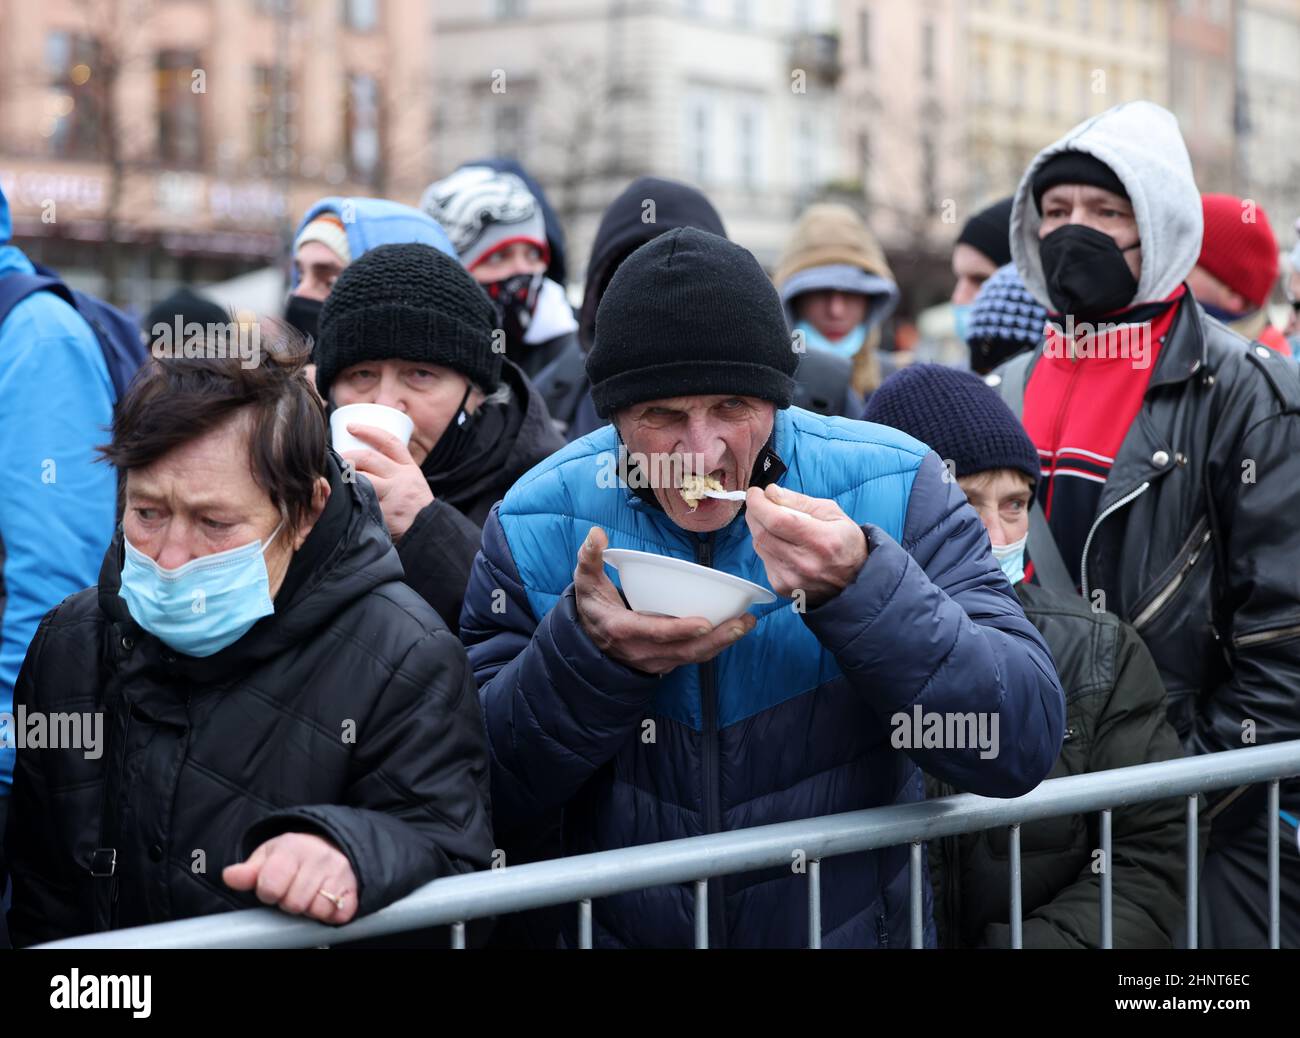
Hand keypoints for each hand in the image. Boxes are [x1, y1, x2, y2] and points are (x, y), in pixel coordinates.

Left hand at [223, 832, 358, 924]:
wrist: (332, 843)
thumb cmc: (294, 855)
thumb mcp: (268, 856)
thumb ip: (248, 870)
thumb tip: (229, 876)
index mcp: (292, 847)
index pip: (271, 885)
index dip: (268, 892)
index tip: (272, 887)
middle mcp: (318, 857)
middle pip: (294, 902)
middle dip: (289, 902)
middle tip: (293, 891)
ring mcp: (339, 871)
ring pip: (316, 909)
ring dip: (310, 908)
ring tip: (309, 895)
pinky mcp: (353, 886)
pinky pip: (339, 913)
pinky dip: (331, 914)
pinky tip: (326, 901)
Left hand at [342, 424, 433, 540]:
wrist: (429, 532)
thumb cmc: (415, 508)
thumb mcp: (412, 483)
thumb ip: (393, 472)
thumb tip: (362, 460)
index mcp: (408, 468)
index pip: (389, 442)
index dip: (369, 431)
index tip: (351, 427)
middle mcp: (401, 478)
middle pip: (369, 457)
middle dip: (347, 455)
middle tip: (334, 459)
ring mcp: (392, 495)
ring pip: (362, 478)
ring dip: (345, 475)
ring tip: (334, 477)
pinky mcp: (384, 512)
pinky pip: (361, 501)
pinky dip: (347, 498)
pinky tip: (336, 497)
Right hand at [573, 526, 755, 674]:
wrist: (589, 640)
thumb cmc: (592, 606)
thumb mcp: (585, 582)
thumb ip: (589, 557)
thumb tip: (596, 534)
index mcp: (622, 629)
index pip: (654, 632)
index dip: (679, 630)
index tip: (704, 623)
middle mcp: (641, 650)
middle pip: (684, 649)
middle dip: (716, 639)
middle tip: (742, 622)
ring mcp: (655, 660)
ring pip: (692, 656)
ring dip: (722, 642)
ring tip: (746, 623)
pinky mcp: (666, 661)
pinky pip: (693, 656)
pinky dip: (715, 645)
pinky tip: (735, 630)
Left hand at [745, 484, 867, 607]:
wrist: (855, 580)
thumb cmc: (845, 542)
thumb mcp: (832, 512)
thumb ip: (799, 501)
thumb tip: (771, 492)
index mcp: (821, 540)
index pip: (777, 520)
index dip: (759, 504)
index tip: (755, 493)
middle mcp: (805, 563)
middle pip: (762, 533)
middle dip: (755, 513)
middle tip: (760, 503)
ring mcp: (792, 578)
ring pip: (759, 545)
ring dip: (760, 529)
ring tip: (775, 523)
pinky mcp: (782, 586)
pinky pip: (763, 559)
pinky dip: (767, 546)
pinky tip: (782, 544)